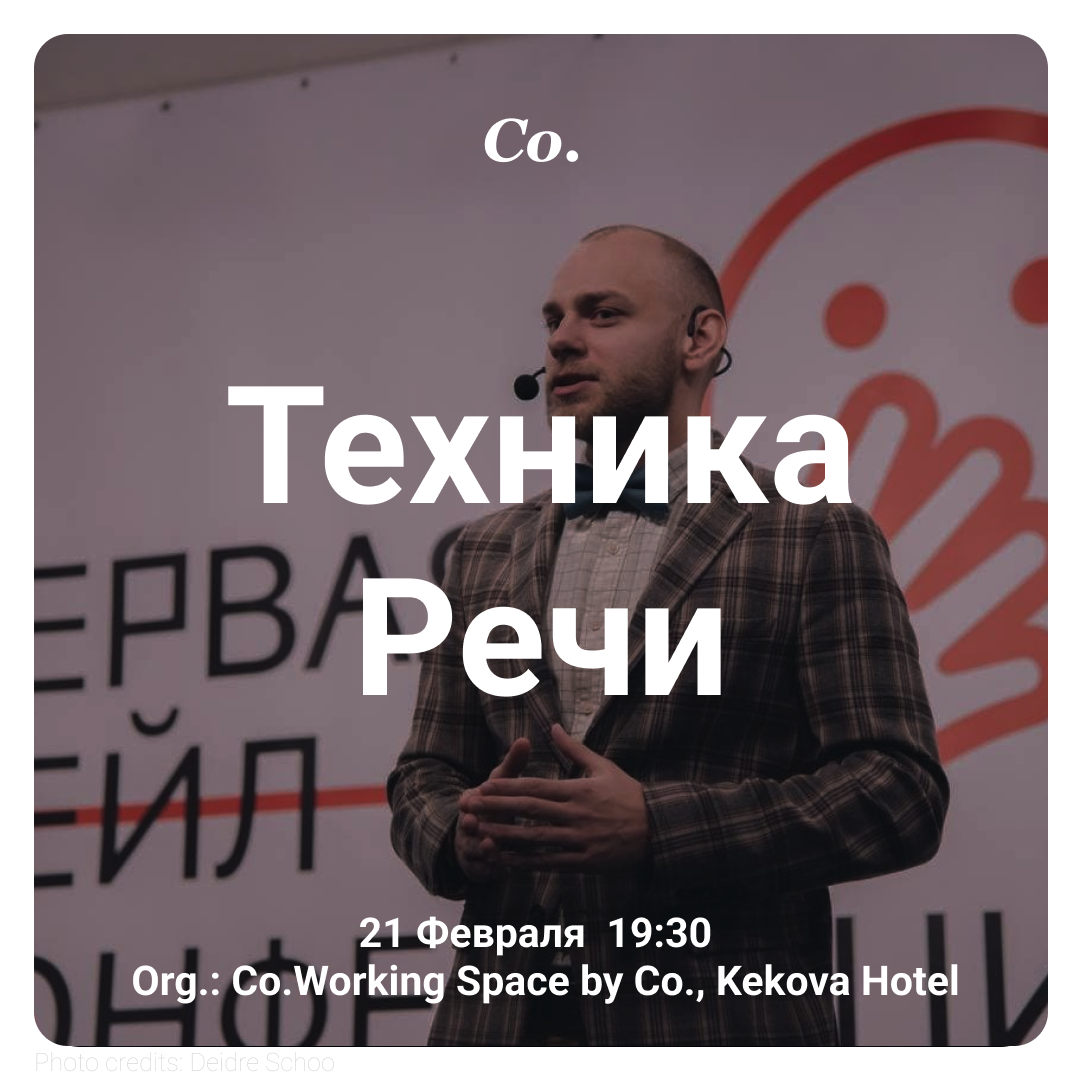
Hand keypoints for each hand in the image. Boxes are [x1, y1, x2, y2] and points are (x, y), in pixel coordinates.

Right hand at [454, 737, 531, 882]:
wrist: (482, 836)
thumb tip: (525, 739)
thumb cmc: (497, 803)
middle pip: (465, 827)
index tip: (466, 800)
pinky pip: (486, 872)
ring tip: (491, 847)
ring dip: (480, 849)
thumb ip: (513, 764)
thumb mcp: (502, 784)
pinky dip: (494, 871)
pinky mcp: (481, 869)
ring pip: (474, 851)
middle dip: (468, 825)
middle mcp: (468, 827)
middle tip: (471, 823)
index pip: (466, 801)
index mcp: (472, 804)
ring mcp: (472, 849)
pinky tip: (508, 871)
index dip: (466, 801)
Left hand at [467, 724, 649, 871]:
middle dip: (497, 808)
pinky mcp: (585, 862)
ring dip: (505, 836)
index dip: (507, 788)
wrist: (658, 828)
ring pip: (535, 839)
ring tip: (480, 832)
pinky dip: (526, 863)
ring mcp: (580, 839)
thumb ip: (574, 749)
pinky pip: (550, 863)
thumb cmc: (629, 795)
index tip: (484, 786)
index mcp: (578, 790)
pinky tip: (505, 861)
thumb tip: (552, 727)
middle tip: (471, 805)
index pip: (535, 788)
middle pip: (529, 811)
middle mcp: (577, 814)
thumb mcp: (603, 767)